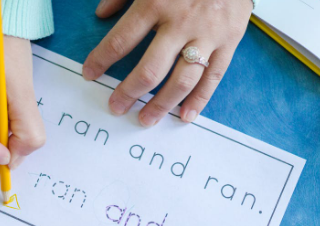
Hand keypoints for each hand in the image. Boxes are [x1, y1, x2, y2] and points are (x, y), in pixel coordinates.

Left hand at [83, 0, 252, 125]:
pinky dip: (199, 101)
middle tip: (116, 106)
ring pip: (181, 81)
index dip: (101, 60)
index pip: (120, 41)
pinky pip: (213, 78)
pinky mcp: (229, 41)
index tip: (90, 73)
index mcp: (155, 3)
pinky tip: (184, 116)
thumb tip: (101, 14)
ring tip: (145, 119)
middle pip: (150, 70)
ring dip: (161, 105)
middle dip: (129, 93)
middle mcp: (180, 23)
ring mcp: (207, 35)